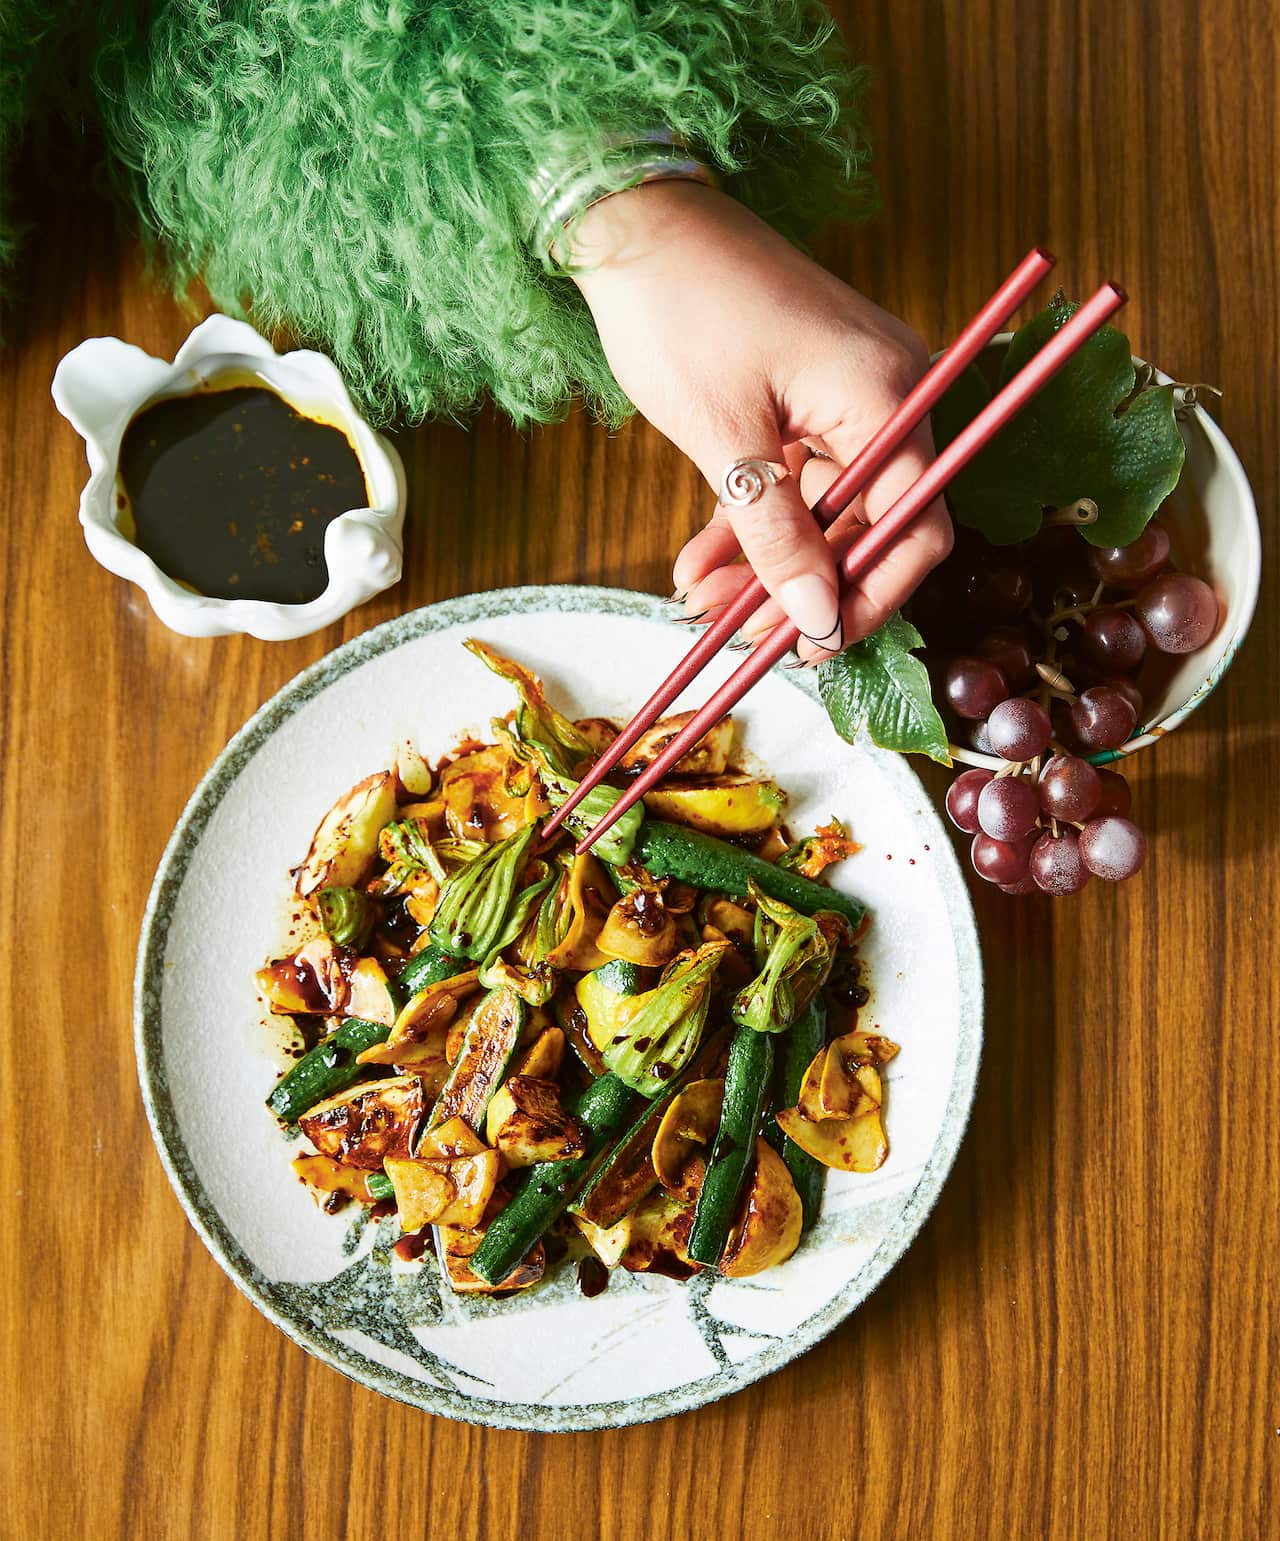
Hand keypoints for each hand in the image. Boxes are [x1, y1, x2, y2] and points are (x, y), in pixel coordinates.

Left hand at [571, 183, 951, 661]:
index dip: (871, 597)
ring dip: (768, 562)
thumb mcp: (726, 441)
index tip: (815, 644)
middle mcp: (887, 395)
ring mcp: (847, 393)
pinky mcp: (806, 393)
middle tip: (741, 636)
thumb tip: (817, 620)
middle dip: (806, 588)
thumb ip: (777, 536)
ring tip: (701, 604)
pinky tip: (700, 565)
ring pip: (825, 509)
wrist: (632, 219)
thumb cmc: (682, 310)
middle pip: (871, 525)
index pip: (915, 528)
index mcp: (888, 398)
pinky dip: (752, 520)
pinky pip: (795, 477)